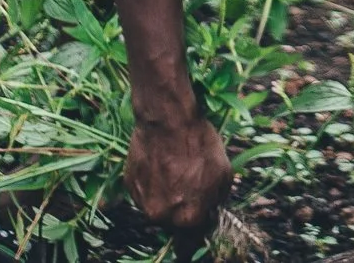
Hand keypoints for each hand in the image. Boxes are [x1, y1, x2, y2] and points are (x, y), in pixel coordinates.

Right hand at [125, 111, 230, 234]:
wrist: (168, 120)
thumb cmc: (199, 145)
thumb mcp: (223, 173)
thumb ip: (218, 199)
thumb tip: (212, 209)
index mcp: (187, 217)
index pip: (195, 232)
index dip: (200, 217)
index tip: (201, 203)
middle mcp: (162, 216)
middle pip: (174, 221)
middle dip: (182, 207)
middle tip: (187, 183)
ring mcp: (142, 202)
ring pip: (157, 206)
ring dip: (164, 195)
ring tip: (172, 170)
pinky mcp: (129, 185)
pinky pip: (143, 191)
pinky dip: (151, 183)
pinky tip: (159, 164)